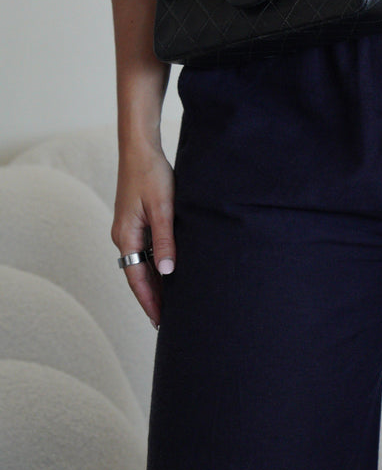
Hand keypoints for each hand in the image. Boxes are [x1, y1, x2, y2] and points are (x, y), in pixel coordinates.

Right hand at [111, 145, 175, 326]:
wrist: (140, 148)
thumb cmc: (151, 174)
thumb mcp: (163, 208)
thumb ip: (165, 239)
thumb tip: (167, 271)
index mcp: (125, 235)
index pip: (137, 278)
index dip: (149, 301)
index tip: (160, 322)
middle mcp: (123, 235)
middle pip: (137, 274)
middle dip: (151, 296)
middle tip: (167, 319)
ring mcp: (128, 227)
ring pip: (141, 261)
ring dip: (154, 280)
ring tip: (170, 301)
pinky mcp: (135, 219)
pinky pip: (145, 248)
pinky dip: (155, 262)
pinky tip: (168, 269)